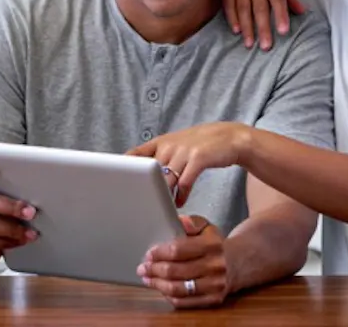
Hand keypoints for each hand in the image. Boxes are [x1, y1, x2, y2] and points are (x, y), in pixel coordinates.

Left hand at [127, 123, 250, 206]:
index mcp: (161, 142)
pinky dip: (181, 195)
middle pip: (149, 173)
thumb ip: (160, 158)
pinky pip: (184, 182)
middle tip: (142, 206)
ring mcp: (183, 151)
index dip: (124, 169)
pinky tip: (179, 203)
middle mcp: (169, 145)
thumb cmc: (200, 145)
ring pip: (166, 180)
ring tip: (162, 209)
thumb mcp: (177, 145)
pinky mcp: (198, 158)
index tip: (117, 184)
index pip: (135, 154)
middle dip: (146, 191)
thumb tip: (142, 177)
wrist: (230, 137)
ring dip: (164, 197)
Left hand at [138, 215, 230, 308]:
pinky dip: (169, 296)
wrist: (237, 263)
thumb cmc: (214, 245)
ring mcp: (215, 285)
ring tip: (148, 279)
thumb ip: (192, 222)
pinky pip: (185, 302)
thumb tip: (180, 221)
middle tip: (142, 268)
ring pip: (178, 288)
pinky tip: (162, 289)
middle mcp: (215, 266)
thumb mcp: (206, 228)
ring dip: (158, 284)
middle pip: (175, 271)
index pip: (178, 250)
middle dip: (154, 269)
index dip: (159, 253)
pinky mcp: (214, 299)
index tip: (148, 254)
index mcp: (211, 245)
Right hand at [219, 0, 304, 50]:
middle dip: (263, 27)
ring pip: (243, 7)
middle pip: (260, 6)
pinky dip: (232, 18)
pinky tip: (237, 31)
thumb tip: (302, 11)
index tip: (283, 31)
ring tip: (250, 44)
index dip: (280, 15)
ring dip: (247, 27)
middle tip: (267, 47)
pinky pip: (228, 3)